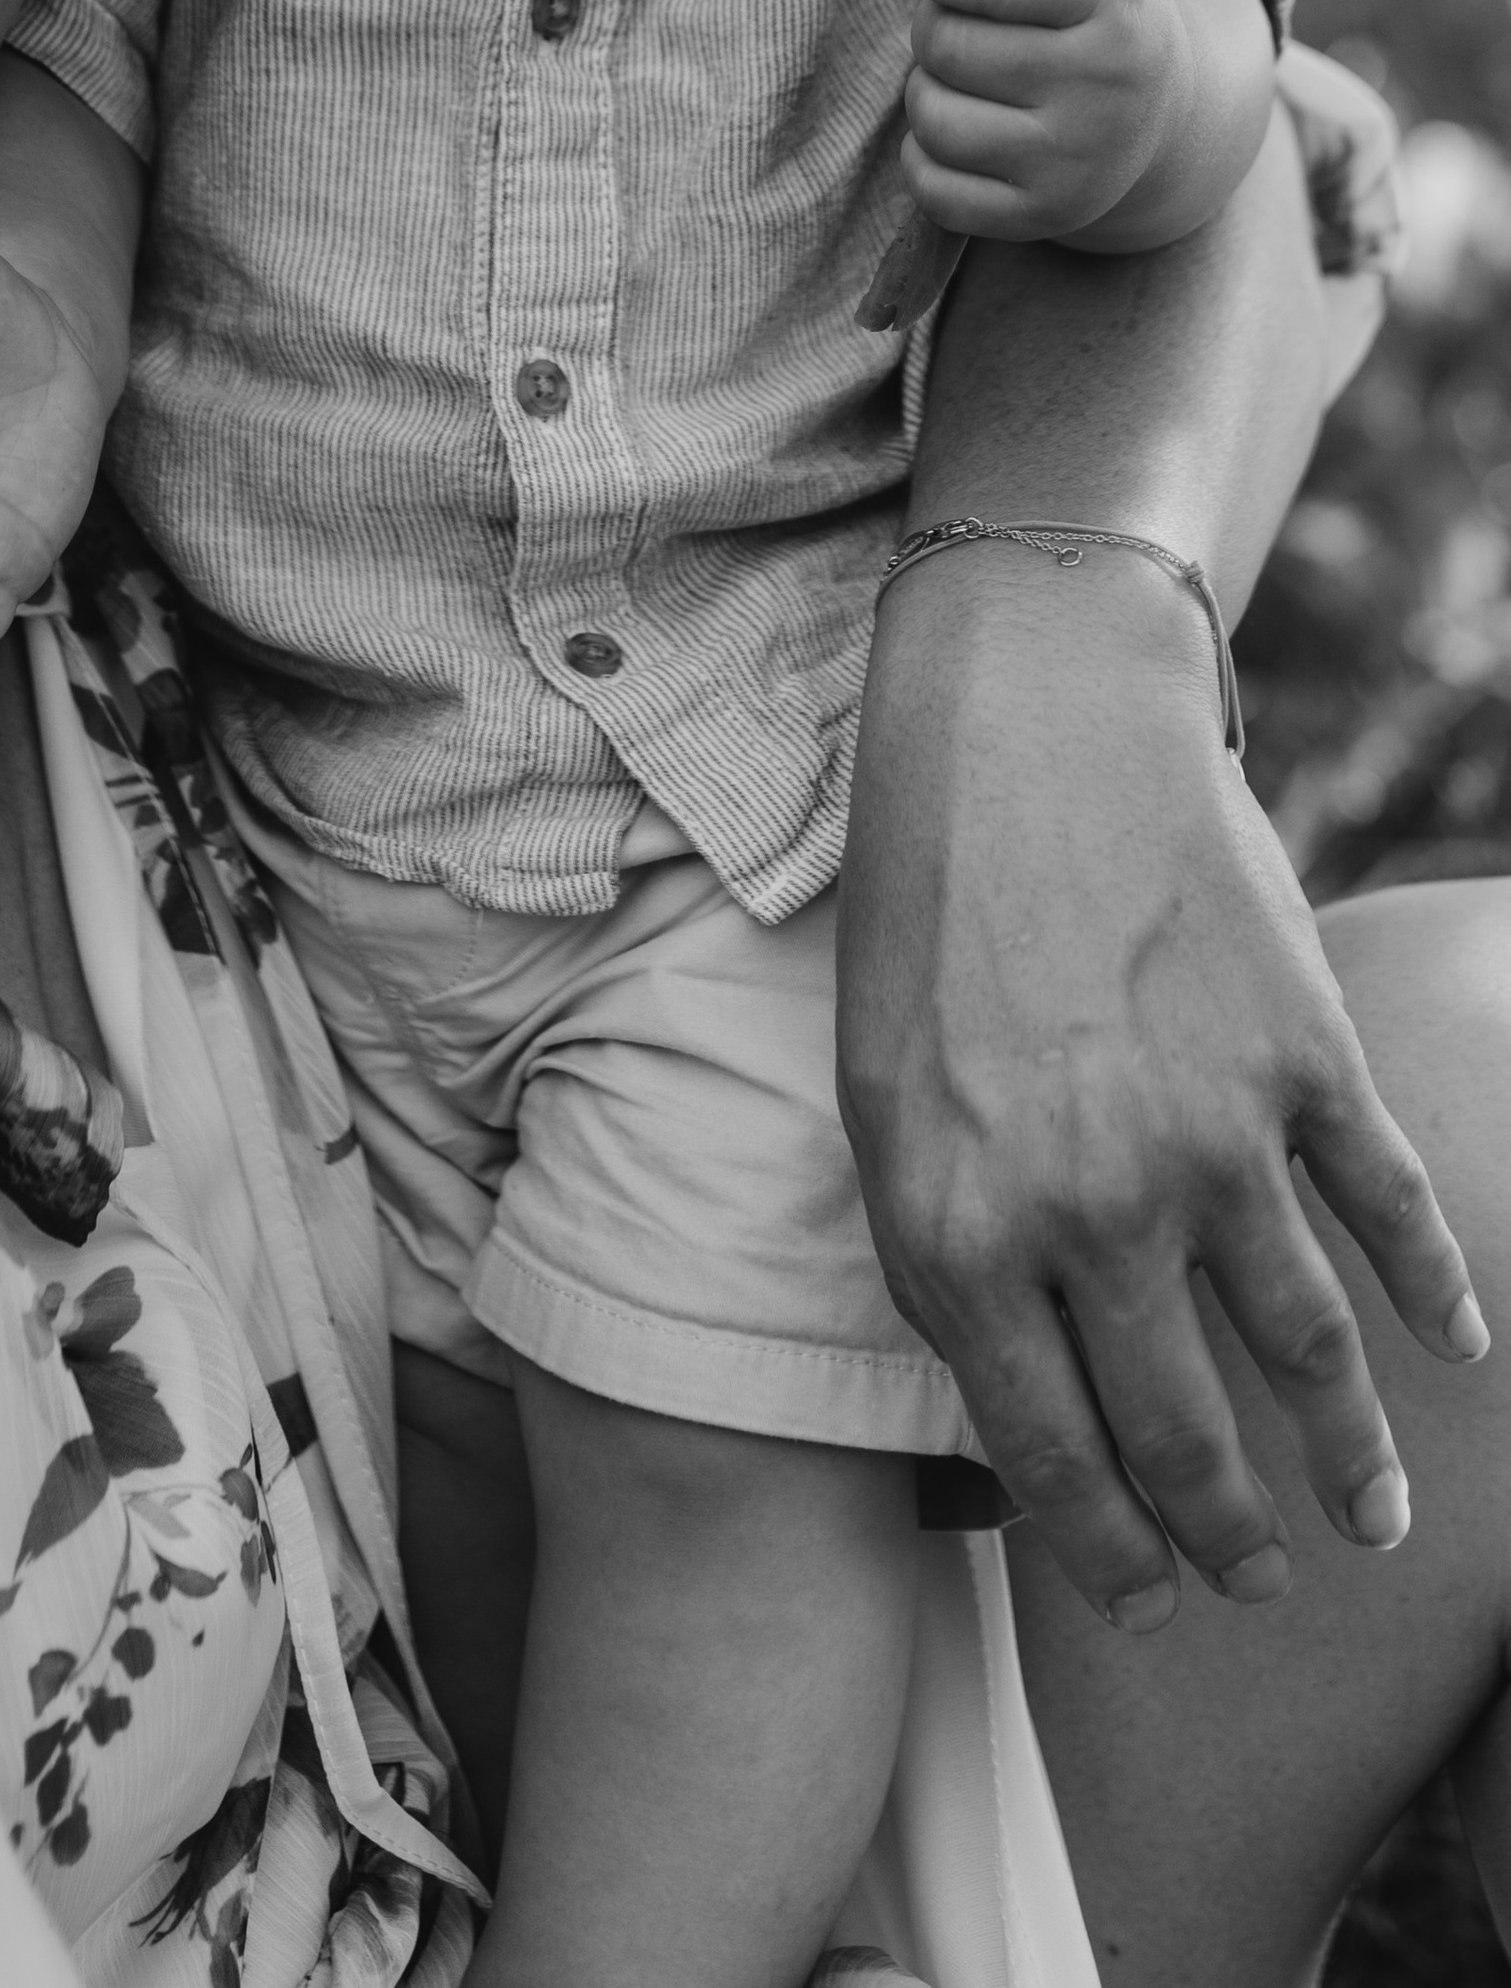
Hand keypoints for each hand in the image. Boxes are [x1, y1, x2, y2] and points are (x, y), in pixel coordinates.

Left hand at [838, 544, 1487, 1630]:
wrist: (1024, 723)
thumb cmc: (927, 907)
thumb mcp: (880, 1098)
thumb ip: (945, 1249)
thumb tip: (1020, 1391)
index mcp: (959, 1226)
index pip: (1051, 1453)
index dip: (1112, 1553)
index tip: (1154, 1609)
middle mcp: (1088, 1206)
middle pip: (1185, 1434)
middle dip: (1230, 1538)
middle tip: (1262, 1586)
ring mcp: (1210, 1136)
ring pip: (1305, 1353)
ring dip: (1352, 1459)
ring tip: (1374, 1521)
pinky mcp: (1302, 1057)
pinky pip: (1386, 1212)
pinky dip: (1434, 1294)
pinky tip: (1455, 1348)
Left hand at [902, 0, 1189, 243]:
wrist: (1168, 124)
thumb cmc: (1102, 4)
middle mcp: (1102, 82)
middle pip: (940, 43)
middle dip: (942, 27)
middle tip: (980, 27)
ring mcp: (1075, 158)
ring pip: (930, 114)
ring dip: (934, 92)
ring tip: (980, 77)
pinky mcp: (1041, 216)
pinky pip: (931, 184)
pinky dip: (933, 159)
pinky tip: (978, 132)